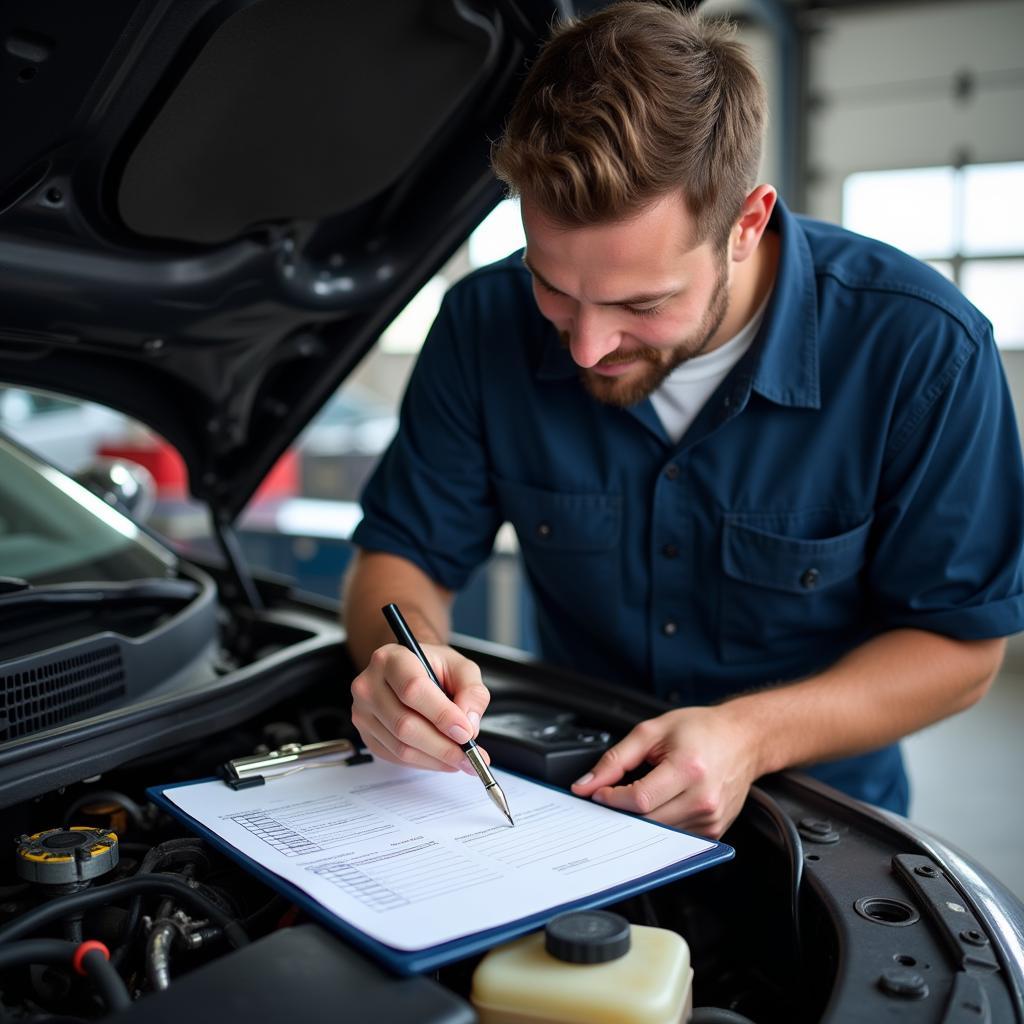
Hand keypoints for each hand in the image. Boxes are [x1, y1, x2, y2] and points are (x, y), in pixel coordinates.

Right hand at [350, 643, 491, 773]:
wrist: (411, 671)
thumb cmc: (434, 667)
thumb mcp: (462, 668)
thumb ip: (472, 692)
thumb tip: (468, 724)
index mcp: (392, 659)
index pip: (413, 689)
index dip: (442, 714)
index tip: (466, 732)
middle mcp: (369, 685)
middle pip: (405, 724)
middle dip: (443, 745)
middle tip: (470, 754)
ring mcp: (364, 713)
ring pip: (401, 746)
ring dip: (436, 759)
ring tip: (462, 759)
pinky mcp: (367, 735)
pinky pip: (396, 757)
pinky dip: (425, 762)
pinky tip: (443, 758)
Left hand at [570, 705, 759, 838]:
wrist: (743, 739)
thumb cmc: (701, 730)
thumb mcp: (652, 731)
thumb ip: (615, 759)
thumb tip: (586, 785)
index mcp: (689, 769)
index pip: (639, 799)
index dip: (611, 798)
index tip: (600, 792)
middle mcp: (704, 799)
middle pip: (647, 822)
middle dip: (621, 813)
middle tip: (612, 798)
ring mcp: (711, 819)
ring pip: (658, 835)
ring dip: (640, 821)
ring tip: (640, 796)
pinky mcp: (714, 831)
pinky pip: (675, 839)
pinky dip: (659, 826)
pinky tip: (660, 805)